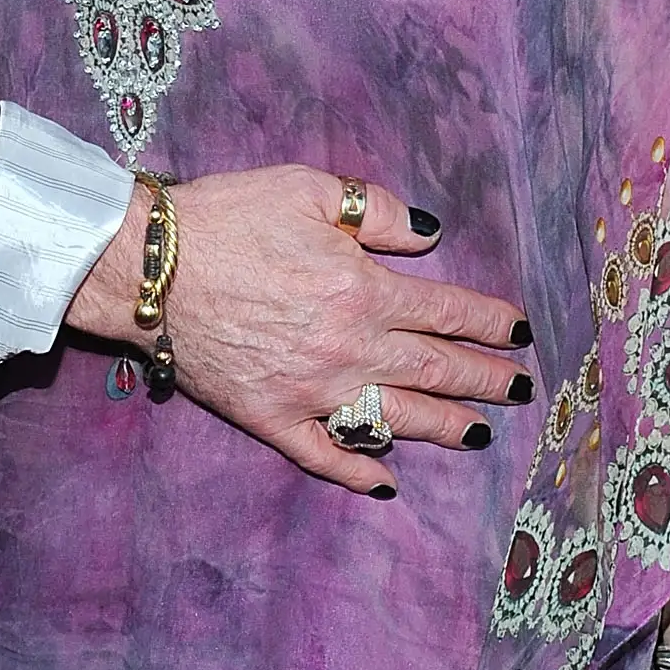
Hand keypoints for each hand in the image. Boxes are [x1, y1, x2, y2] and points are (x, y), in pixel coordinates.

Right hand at [68, 168, 531, 494]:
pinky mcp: (270, 417)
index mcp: (365, 290)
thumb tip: (428, 236)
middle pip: (436, 369)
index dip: (491, 323)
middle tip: (520, 390)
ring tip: (480, 434)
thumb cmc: (227, 217)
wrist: (149, 267)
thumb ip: (376, 212)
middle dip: (485, 379)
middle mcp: (350, 348)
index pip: (448, 311)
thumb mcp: (308, 189)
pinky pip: (324, 453)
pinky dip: (357, 470)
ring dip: (445, 427)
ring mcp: (312, 390)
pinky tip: (385, 481)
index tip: (520, 333)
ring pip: (396, 417)